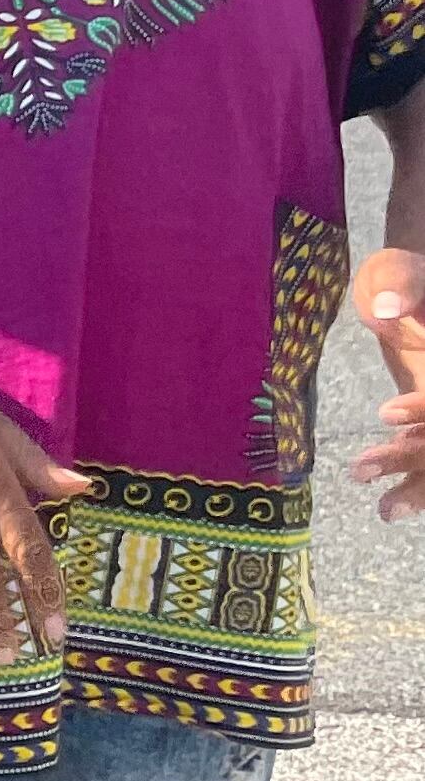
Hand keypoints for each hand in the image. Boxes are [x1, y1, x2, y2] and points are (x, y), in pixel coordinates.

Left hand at [351, 248, 424, 522]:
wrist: (411, 287)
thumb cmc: (409, 275)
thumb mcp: (407, 270)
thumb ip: (403, 286)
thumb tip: (382, 310)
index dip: (423, 408)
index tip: (385, 413)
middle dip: (417, 457)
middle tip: (362, 469)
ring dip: (421, 485)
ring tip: (384, 510)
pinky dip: (418, 482)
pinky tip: (388, 506)